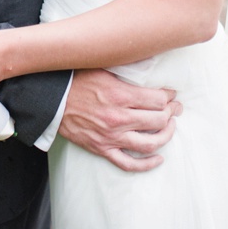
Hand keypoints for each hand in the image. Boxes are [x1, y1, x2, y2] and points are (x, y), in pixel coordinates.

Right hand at [57, 69, 180, 171]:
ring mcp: (111, 137)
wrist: (51, 100)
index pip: (158, 100)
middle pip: (158, 120)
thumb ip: (127, 69)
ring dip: (166, 136)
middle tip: (176, 108)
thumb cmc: (76, 80)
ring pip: (149, 144)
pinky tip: (158, 159)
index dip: (169, 96)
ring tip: (170, 127)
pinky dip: (146, 164)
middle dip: (172, 113)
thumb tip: (151, 64)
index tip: (171, 94)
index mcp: (120, 95)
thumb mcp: (103, 67)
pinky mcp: (102, 149)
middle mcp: (118, 118)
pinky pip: (129, 163)